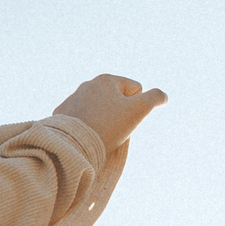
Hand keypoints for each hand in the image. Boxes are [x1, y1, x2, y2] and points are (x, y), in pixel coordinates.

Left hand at [52, 74, 167, 151]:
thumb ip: (155, 98)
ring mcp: (72, 99)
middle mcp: (86, 85)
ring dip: (103, 120)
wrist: (73, 146)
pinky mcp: (61, 116)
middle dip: (119, 114)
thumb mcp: (138, 110)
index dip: (135, 107)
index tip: (123, 118)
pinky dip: (86, 126)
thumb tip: (163, 96)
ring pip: (99, 110)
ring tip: (97, 133)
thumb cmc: (108, 126)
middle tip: (111, 128)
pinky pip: (82, 120)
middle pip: (116, 100)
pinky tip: (84, 135)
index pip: (135, 89)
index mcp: (105, 79)